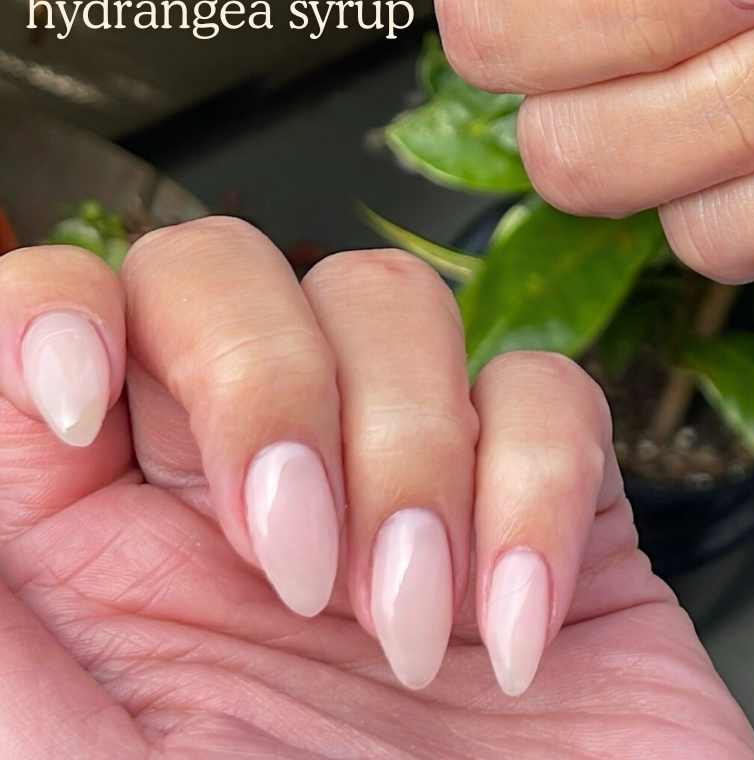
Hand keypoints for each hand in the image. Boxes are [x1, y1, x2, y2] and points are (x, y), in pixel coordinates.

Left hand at [0, 224, 753, 758]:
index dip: (60, 304)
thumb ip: (2, 617)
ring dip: (408, 455)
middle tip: (293, 558)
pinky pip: (548, 392)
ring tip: (410, 626)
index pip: (69, 307)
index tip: (78, 405)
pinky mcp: (543, 498)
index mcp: (108, 532)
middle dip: (265, 378)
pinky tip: (519, 635)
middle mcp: (251, 476)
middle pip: (231, 269)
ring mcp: (406, 473)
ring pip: (392, 305)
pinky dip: (537, 496)